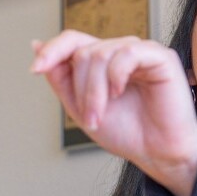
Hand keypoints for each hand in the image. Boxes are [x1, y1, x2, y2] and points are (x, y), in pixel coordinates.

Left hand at [31, 30, 196, 195]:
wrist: (159, 155)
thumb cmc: (129, 134)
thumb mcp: (81, 108)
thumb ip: (61, 78)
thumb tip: (37, 45)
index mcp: (106, 63)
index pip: (74, 41)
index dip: (52, 49)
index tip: (35, 69)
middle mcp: (122, 54)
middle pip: (85, 52)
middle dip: (81, 89)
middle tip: (90, 118)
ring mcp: (142, 54)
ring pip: (102, 53)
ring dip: (95, 90)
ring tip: (101, 116)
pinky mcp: (161, 57)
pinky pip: (128, 52)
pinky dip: (117, 75)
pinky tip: (119, 92)